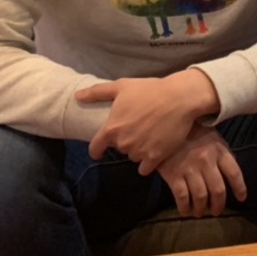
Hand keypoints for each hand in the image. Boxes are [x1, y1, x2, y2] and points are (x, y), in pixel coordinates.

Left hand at [79, 68, 219, 174]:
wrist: (179, 98)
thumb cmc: (150, 90)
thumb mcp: (122, 86)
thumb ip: (97, 93)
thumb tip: (77, 96)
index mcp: (111, 128)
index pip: (95, 148)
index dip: (97, 150)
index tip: (100, 151)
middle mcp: (123, 143)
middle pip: (120, 149)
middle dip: (126, 141)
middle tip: (138, 129)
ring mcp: (139, 151)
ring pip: (134, 157)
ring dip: (139, 150)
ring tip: (150, 136)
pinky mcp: (155, 157)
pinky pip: (145, 169)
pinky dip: (148, 163)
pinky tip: (155, 152)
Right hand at [157, 127, 246, 217]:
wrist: (166, 124)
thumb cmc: (192, 131)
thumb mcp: (212, 137)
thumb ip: (222, 154)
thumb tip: (230, 174)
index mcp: (219, 151)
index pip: (234, 173)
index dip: (240, 188)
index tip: (241, 198)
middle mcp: (207, 161)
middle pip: (218, 190)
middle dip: (218, 205)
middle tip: (216, 212)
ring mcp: (190, 168)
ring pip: (201, 196)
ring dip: (201, 209)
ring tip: (200, 212)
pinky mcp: (173, 174)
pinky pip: (182, 197)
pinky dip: (184, 208)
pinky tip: (185, 211)